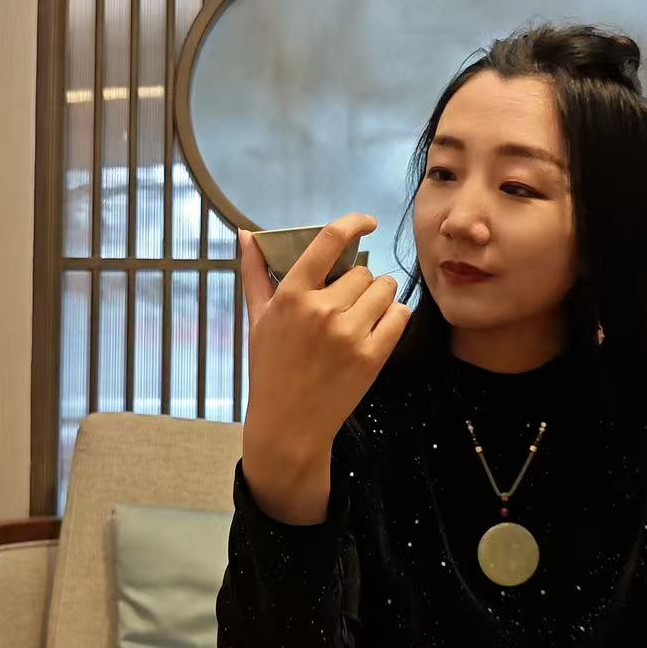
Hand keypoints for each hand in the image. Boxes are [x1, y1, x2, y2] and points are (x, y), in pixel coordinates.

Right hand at [239, 214, 410, 523]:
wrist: (288, 424)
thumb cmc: (270, 368)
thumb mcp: (257, 320)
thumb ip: (255, 273)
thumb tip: (247, 234)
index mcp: (291, 296)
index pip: (329, 240)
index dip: (354, 223)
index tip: (366, 223)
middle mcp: (321, 311)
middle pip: (363, 272)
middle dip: (360, 284)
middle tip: (347, 305)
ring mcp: (348, 334)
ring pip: (385, 290)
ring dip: (380, 298)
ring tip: (363, 316)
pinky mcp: (371, 357)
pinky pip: (400, 316)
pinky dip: (394, 317)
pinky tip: (377, 328)